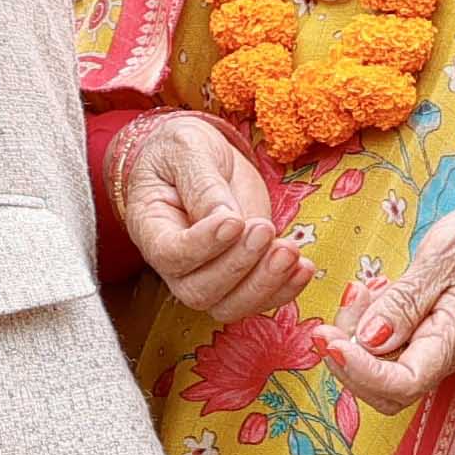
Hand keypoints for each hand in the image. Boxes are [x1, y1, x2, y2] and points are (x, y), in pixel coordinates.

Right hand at [110, 111, 300, 321]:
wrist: (200, 158)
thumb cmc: (183, 150)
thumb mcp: (188, 149)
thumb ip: (203, 183)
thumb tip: (226, 219)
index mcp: (150, 226)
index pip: (170, 254)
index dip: (203, 246)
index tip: (234, 220)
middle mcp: (174, 262)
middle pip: (199, 291)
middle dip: (238, 267)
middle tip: (265, 229)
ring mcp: (207, 273)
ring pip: (229, 305)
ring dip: (265, 285)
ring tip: (290, 252)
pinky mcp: (240, 273)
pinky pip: (258, 299)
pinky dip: (284, 289)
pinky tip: (303, 267)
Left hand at [322, 187, 454, 410]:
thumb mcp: (444, 257)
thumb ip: (406, 301)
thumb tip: (369, 338)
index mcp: (454, 341)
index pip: (400, 384)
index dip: (358, 371)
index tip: (328, 340)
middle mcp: (446, 354)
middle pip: (385, 388)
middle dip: (347, 361)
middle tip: (328, 321)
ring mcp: (439, 347)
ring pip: (384, 370)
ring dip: (355, 341)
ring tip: (357, 294)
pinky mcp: (431, 334)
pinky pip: (393, 347)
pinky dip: (369, 326)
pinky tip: (370, 293)